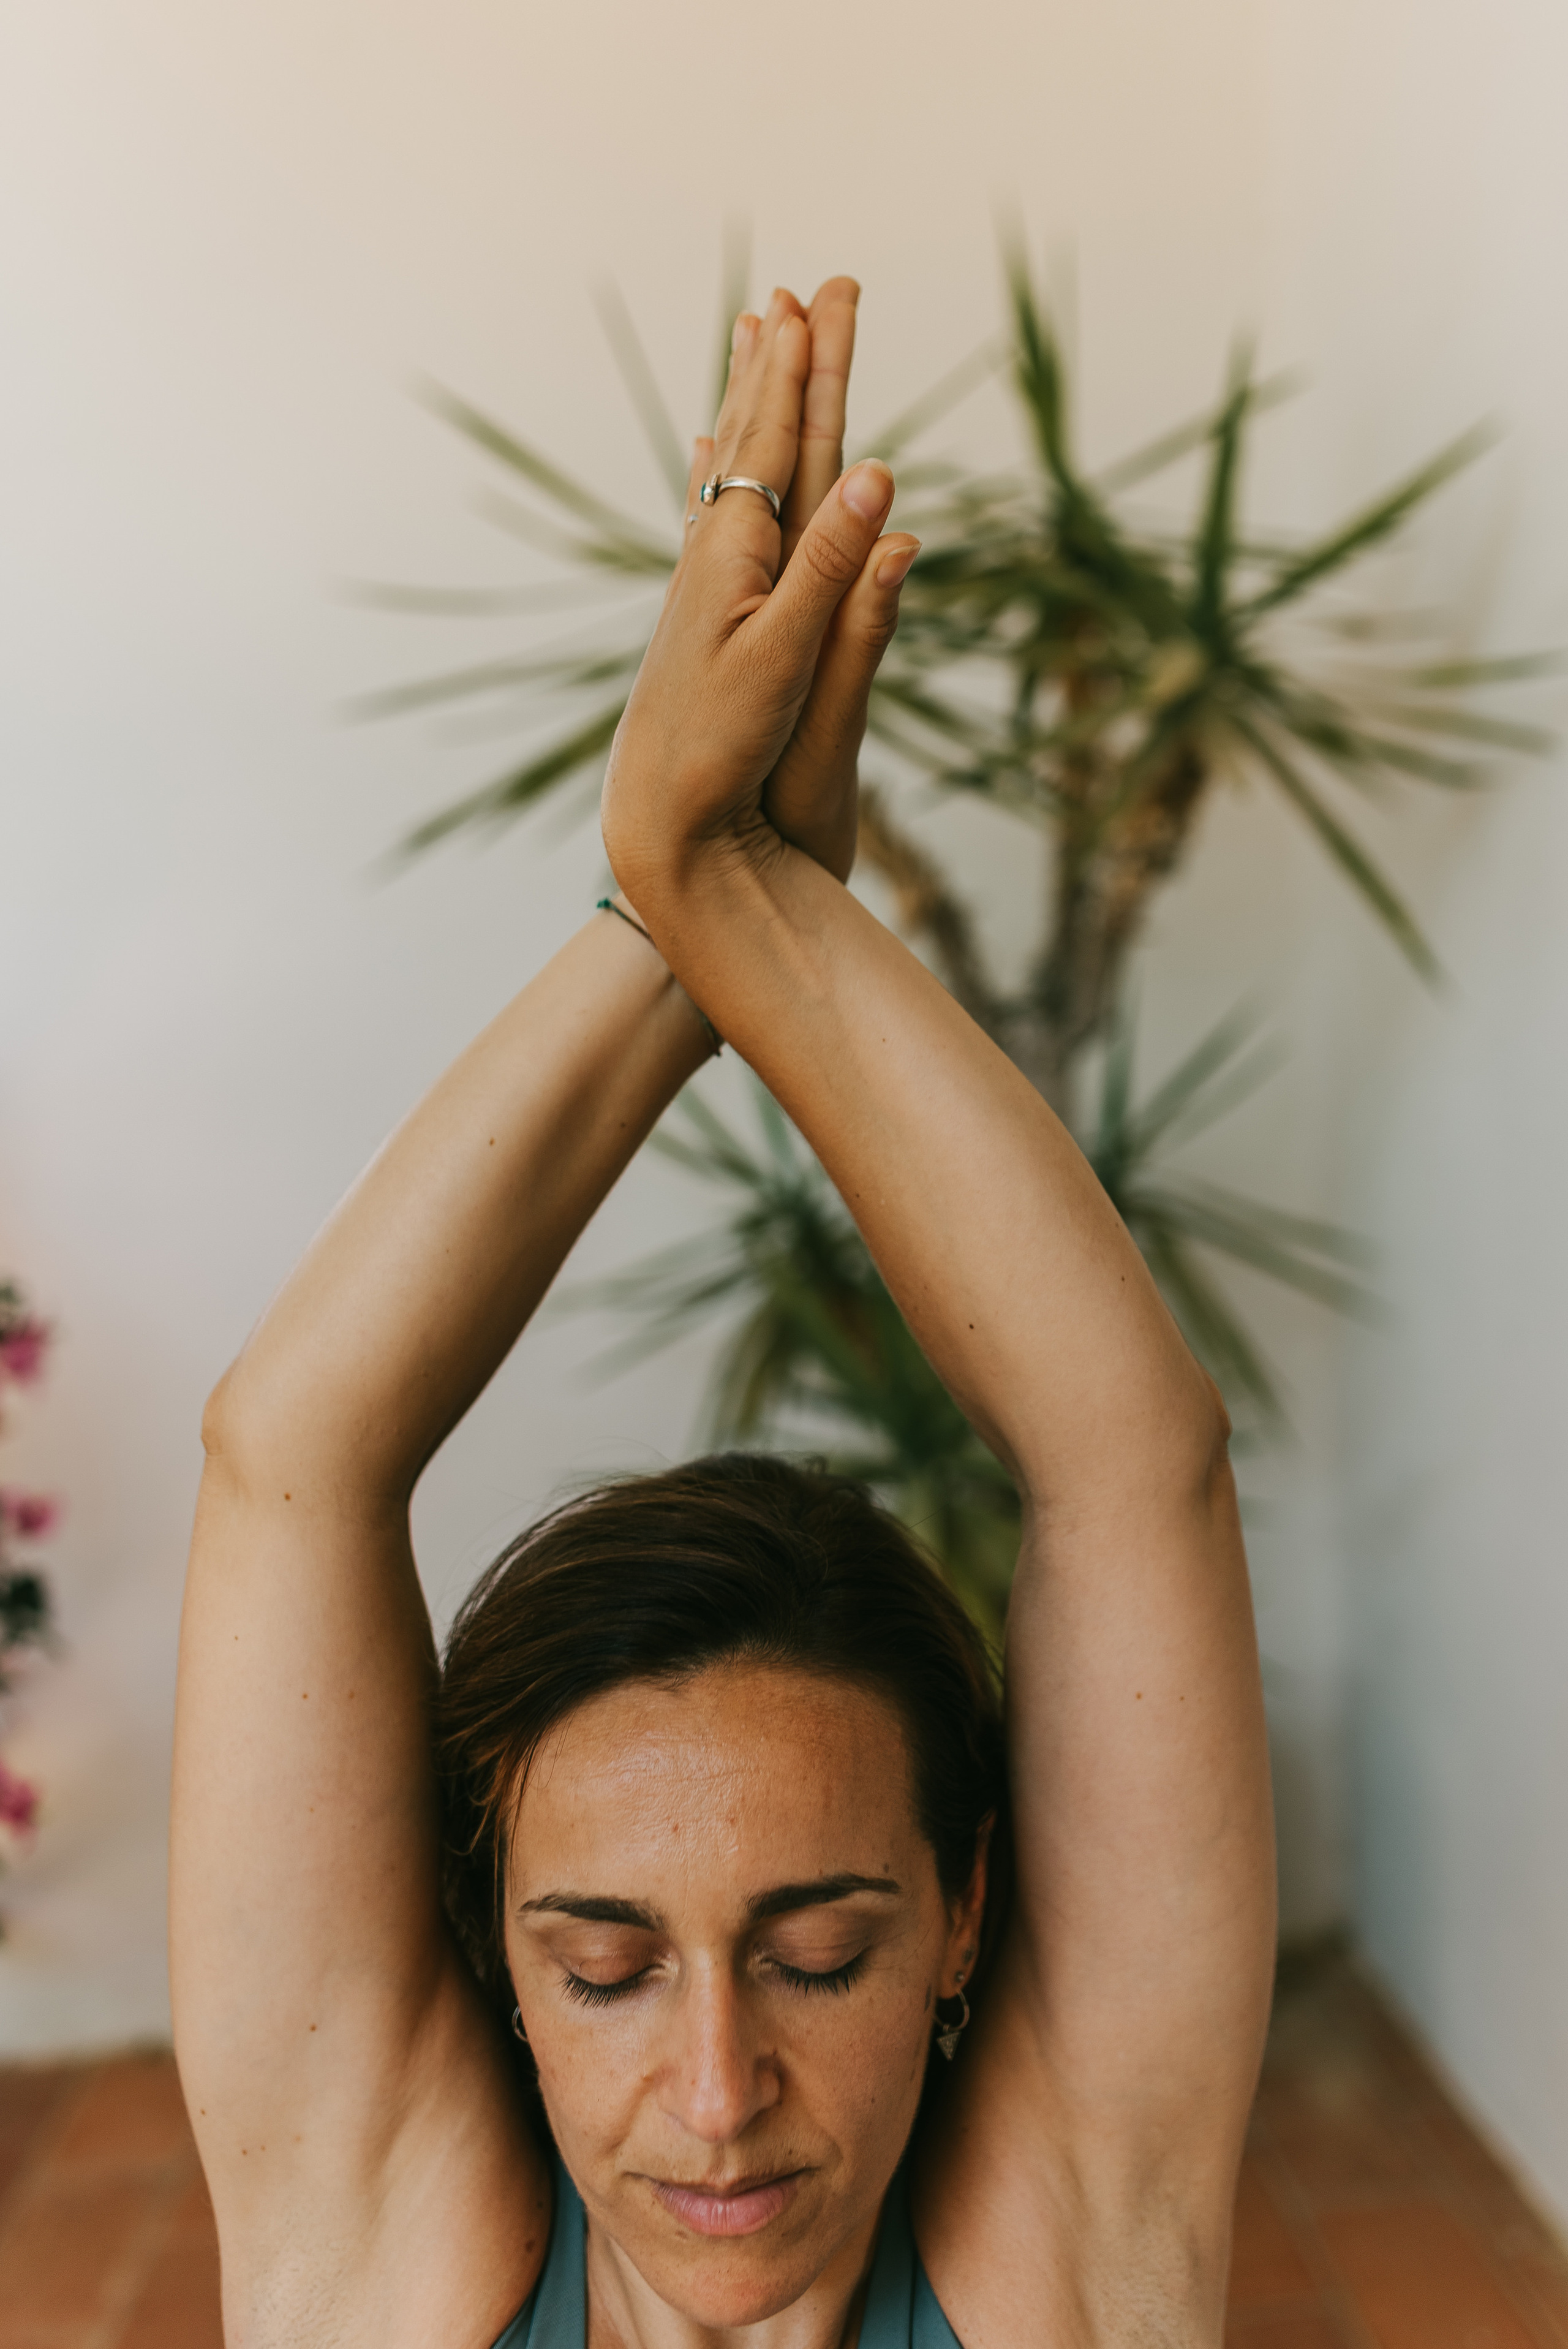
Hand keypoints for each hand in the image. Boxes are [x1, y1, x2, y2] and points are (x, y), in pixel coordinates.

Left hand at [601, 282, 918, 912]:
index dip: (798, 369)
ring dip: (744, 404)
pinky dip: (718, 473)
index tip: (811, 296)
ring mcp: (705, 585)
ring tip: (748, 343)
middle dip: (776, 365)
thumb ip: (835, 571)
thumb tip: (878, 477)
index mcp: (738, 557)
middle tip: (792, 292)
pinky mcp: (703, 617)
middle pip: (752, 439)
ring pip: (731, 470)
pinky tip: (705, 454)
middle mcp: (715, 558)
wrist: (663, 821)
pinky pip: (713, 517)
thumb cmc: (725, 749)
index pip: (775, 441)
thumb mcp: (791, 661)